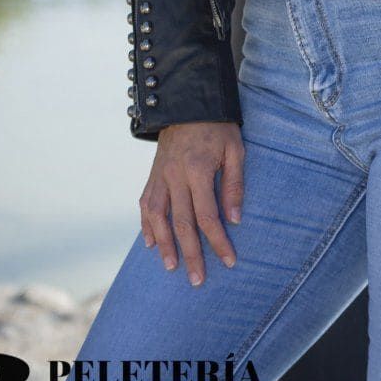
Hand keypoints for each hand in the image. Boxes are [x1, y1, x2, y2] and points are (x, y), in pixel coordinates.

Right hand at [139, 121, 243, 284]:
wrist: (188, 100)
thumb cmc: (218, 126)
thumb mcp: (235, 149)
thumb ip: (234, 184)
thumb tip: (235, 219)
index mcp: (198, 170)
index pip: (208, 216)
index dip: (218, 241)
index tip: (229, 261)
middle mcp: (175, 176)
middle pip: (181, 223)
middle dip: (191, 254)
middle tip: (198, 280)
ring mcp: (160, 176)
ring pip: (157, 217)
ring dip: (164, 245)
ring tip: (172, 267)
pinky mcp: (152, 174)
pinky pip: (145, 203)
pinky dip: (146, 225)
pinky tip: (150, 242)